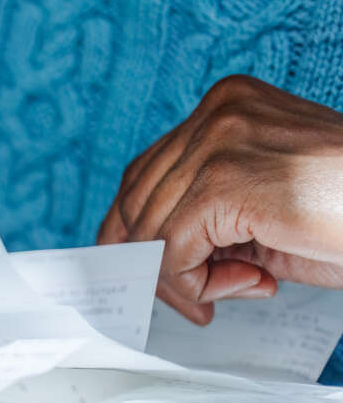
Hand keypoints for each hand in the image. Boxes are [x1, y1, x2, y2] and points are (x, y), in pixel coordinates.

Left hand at [98, 74, 342, 324]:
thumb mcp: (265, 207)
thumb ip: (208, 216)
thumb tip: (150, 255)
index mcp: (227, 106)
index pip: (145, 172)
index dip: (139, 230)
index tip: (162, 273)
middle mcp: (218, 112)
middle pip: (136, 199)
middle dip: (159, 260)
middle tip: (201, 295)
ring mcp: (220, 141)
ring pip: (151, 229)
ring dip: (185, 278)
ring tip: (240, 287)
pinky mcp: (227, 182)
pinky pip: (172, 249)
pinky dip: (194, 283)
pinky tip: (248, 287)